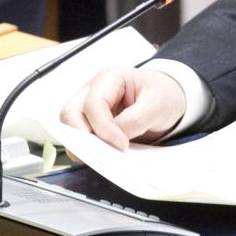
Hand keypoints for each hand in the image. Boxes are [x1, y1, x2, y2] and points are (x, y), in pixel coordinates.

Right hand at [58, 66, 186, 151]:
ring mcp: (87, 105)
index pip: (93, 104)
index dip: (104, 128)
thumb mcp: (157, 106)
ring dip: (80, 145)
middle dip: (82, 137)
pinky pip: (76, 137)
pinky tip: (102, 156)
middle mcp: (92, 89)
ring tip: (103, 158)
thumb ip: (135, 120)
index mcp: (109, 78)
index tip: (122, 145)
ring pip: (68, 126)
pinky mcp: (89, 122)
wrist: (167, 100)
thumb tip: (112, 141)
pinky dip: (85, 149)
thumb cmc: (162, 96)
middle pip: (70, 113)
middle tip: (104, 154)